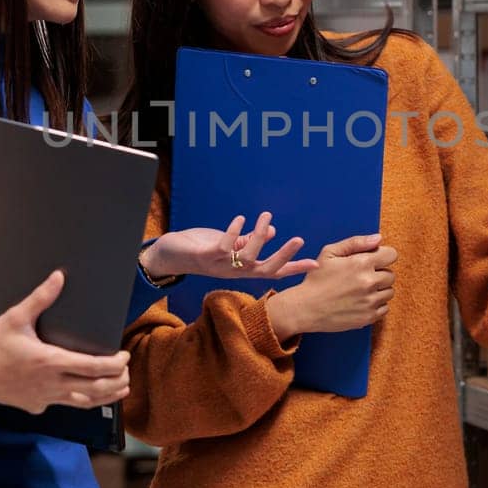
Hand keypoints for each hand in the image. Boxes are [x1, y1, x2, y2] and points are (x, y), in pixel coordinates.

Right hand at [0, 270, 129, 412]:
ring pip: (84, 403)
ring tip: (119, 388)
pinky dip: (81, 401)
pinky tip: (85, 395)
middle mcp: (52, 384)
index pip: (94, 368)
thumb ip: (40, 298)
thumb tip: (58, 277)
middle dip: (117, 381)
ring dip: (105, 396)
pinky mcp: (36, 406)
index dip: (115, 365)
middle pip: (96, 389)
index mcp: (51, 362)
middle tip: (127, 372)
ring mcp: (45, 399)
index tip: (124, 357)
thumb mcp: (15, 317)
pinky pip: (64, 405)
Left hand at [145, 211, 318, 282]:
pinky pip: (225, 246)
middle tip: (299, 239)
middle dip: (284, 256)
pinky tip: (240, 218)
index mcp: (243, 268)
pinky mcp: (207, 256)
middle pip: (266, 269)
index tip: (316, 264)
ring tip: (267, 216)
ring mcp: (222, 266)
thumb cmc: (202, 249)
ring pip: (248, 257)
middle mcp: (235, 271)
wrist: (171, 256)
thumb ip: (249, 241)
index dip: (294, 267)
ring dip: (259, 235)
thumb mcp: (230, 246)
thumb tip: (273, 231)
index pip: (274, 271)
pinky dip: (234, 232)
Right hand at [266, 234, 395, 339]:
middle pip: (391, 275)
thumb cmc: (316, 278)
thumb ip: (356, 242)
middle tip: (361, 277)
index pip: (391, 255)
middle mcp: (369, 282)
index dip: (382, 256)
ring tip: (359, 290)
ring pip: (389, 292)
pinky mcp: (368, 317)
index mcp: (362, 263)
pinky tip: (360, 302)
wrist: (306, 308)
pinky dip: (376, 305)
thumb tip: (379, 239)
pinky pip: (384, 308)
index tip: (373, 261)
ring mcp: (370, 302)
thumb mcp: (330, 253)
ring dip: (378, 290)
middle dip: (379, 274)